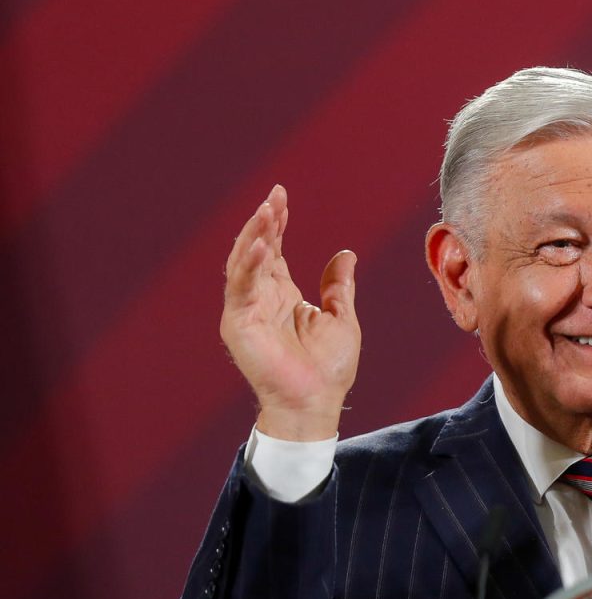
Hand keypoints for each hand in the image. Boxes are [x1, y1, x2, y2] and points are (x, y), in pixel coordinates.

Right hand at [220, 184, 359, 439]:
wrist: (317, 402)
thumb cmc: (328, 368)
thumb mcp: (341, 317)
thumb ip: (338, 287)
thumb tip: (346, 255)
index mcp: (281, 296)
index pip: (274, 251)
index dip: (276, 224)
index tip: (281, 197)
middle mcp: (260, 299)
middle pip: (256, 251)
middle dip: (264, 222)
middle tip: (274, 196)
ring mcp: (246, 311)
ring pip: (244, 263)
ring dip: (254, 236)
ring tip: (267, 211)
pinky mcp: (238, 324)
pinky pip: (241, 287)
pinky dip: (250, 264)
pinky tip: (264, 244)